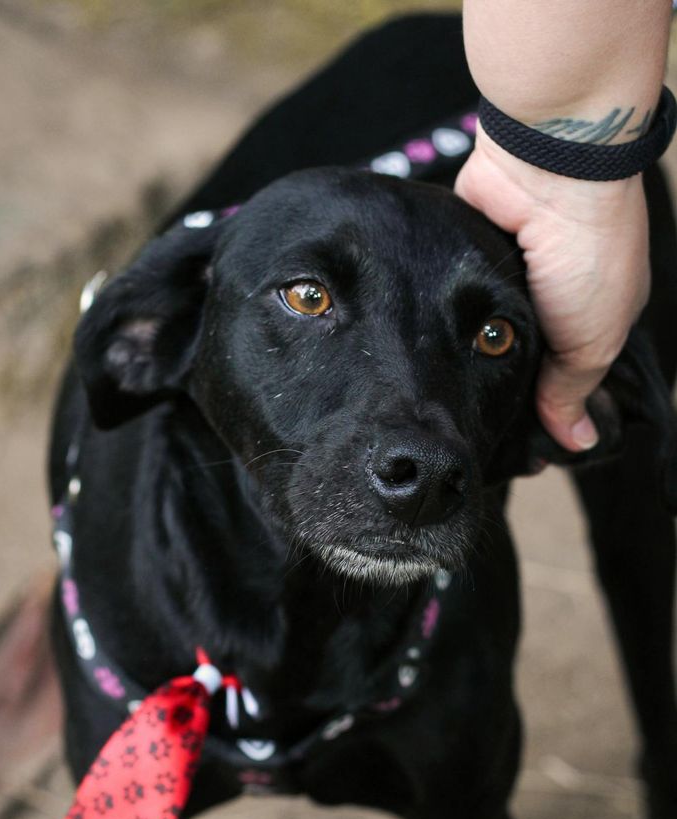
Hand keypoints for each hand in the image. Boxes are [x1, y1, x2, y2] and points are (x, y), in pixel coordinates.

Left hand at [455, 127, 650, 450]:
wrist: (552, 170)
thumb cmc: (589, 251)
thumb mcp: (593, 339)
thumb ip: (573, 390)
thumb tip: (575, 443)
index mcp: (591, 316)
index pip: (563, 380)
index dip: (541, 413)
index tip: (518, 452)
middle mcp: (549, 296)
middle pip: (517, 357)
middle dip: (497, 391)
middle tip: (472, 437)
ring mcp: (507, 273)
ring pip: (480, 332)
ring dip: (464, 359)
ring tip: (438, 405)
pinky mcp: (468, 250)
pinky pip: (451, 298)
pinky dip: (441, 321)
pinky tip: (421, 353)